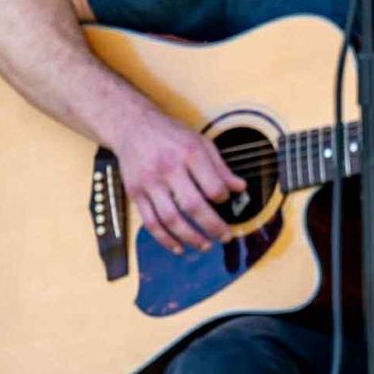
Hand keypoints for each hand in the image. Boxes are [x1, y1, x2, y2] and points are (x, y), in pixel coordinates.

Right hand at [111, 108, 247, 255]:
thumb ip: (220, 166)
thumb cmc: (170, 134)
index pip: (212, 185)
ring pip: (171, 218)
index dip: (223, 198)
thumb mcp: (200, 141)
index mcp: (189, 153)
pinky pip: (151, 222)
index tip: (225, 200)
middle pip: (193, 205)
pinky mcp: (135, 193)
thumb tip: (240, 188)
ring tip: (205, 245)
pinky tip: (178, 247)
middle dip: (213, 225)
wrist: (132, 126)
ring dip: (190, 237)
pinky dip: (165, 239)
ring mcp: (149, 183)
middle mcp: (168, 168)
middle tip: (225, 236)